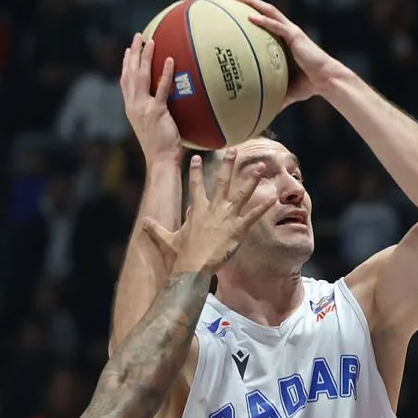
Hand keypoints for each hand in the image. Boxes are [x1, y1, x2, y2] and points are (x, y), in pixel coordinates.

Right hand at [122, 33, 181, 162]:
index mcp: (131, 108)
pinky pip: (161, 88)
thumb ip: (155, 112)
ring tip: (151, 41)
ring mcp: (143, 108)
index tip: (128, 51)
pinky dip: (165, 73)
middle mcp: (134, 106)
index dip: (125, 65)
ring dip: (145, 57)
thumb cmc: (161, 148)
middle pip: (130, 73)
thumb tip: (166, 104)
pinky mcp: (157, 112)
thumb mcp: (153, 126)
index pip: (125, 82)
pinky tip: (170, 60)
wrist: (161, 161)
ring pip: (141, 76)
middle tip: (138, 36)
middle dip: (133, 53)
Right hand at [141, 153, 276, 273]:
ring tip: (261, 166)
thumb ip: (157, 229)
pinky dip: (263, 207)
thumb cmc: (182, 255)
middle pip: (221, 182)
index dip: (195, 171)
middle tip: (233, 151)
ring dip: (251, 179)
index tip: (196, 158)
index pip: (195, 186)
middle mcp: (213, 209)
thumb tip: (144, 223)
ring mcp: (227, 217)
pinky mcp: (238, 229)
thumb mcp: (167, 240)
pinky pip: (253, 215)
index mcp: (197, 210)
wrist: (194, 266)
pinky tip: (273, 198)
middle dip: (228, 165)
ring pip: (241, 193)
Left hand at [228, 0, 344, 107]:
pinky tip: (249, 17)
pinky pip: (276, 26)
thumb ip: (275, 95)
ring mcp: (291, 32)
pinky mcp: (295, 36)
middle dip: (247, 1)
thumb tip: (262, 111)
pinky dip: (263, 21)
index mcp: (285, 39)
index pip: (267, 21)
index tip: (235, 11)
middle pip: (265, 10)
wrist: (327, 80)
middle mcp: (287, 31)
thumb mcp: (287, 89)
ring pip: (269, 11)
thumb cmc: (310, 85)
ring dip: (252, 3)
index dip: (252, 13)